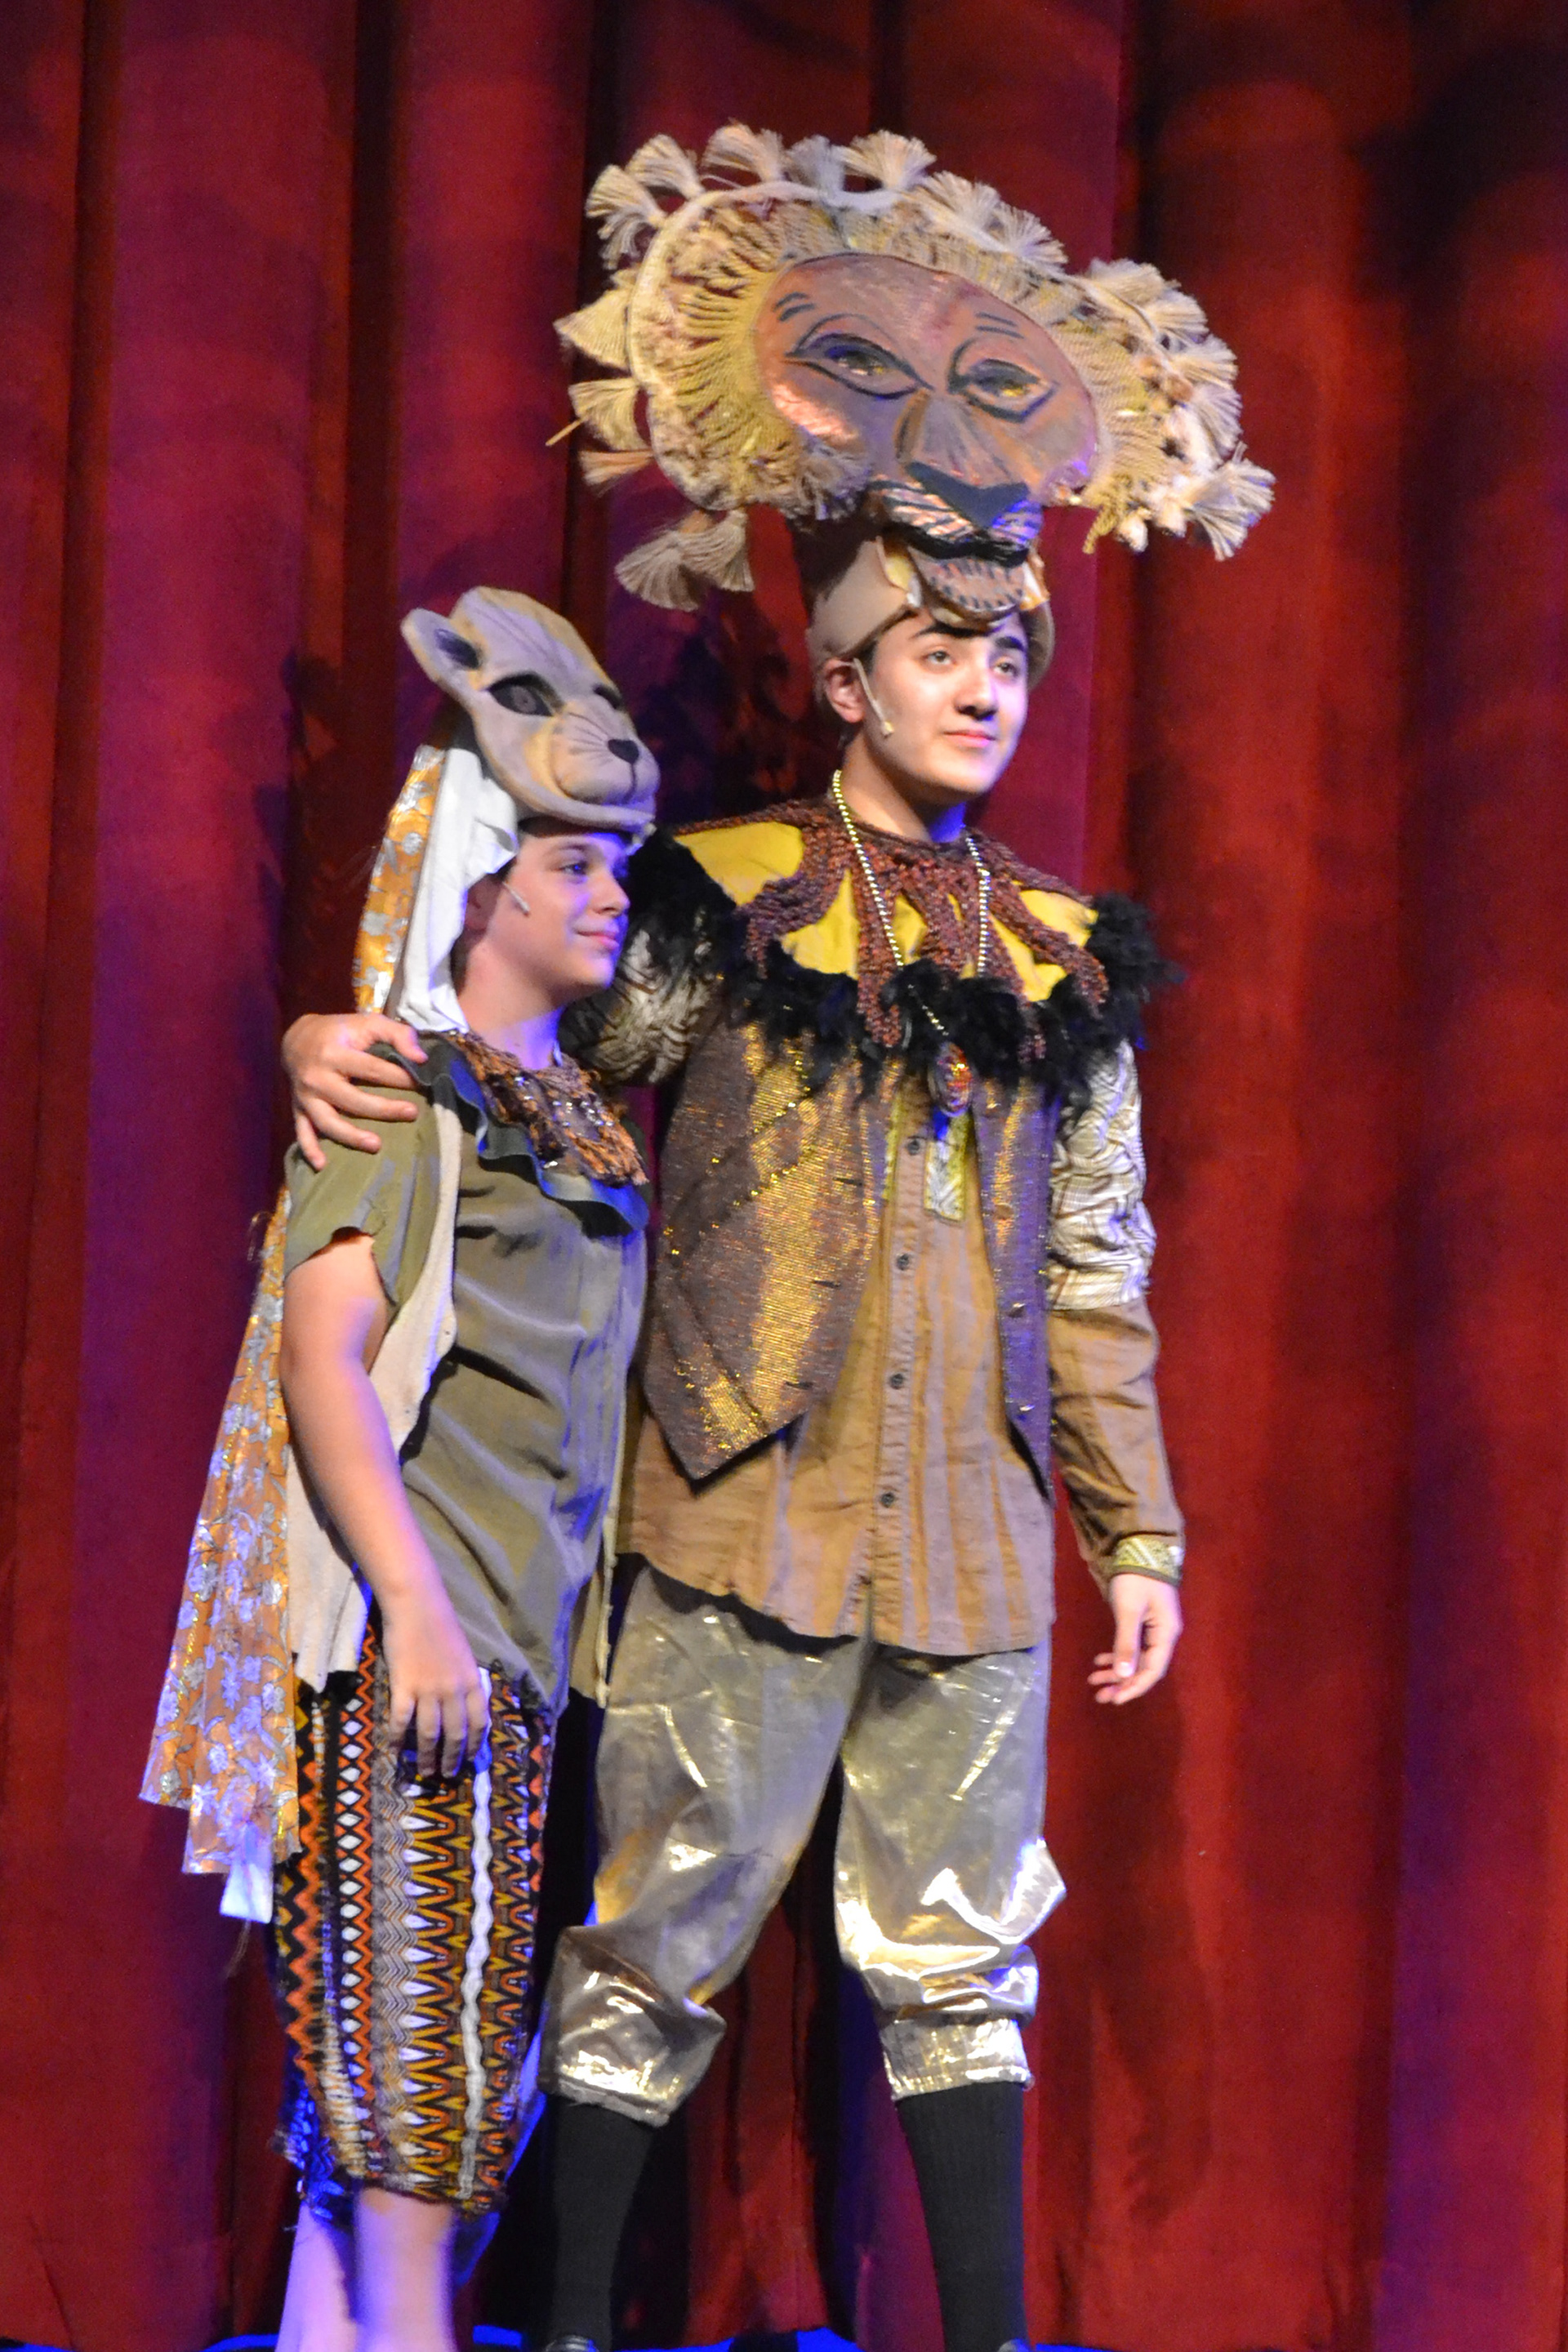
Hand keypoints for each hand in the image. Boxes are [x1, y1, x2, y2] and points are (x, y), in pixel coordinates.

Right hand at [284, 1011, 425, 1166]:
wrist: (297, 1038)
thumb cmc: (341, 1031)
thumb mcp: (369, 1022)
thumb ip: (398, 1033)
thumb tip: (421, 1059)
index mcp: (334, 1052)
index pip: (371, 1068)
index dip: (398, 1077)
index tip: (420, 1083)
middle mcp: (316, 1076)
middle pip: (352, 1099)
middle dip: (384, 1109)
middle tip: (412, 1113)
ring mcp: (305, 1095)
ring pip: (327, 1121)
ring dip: (351, 1136)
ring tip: (377, 1145)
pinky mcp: (298, 1108)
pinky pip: (302, 1131)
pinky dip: (310, 1149)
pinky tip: (322, 1165)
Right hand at [381, 1587, 488, 1776]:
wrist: (417, 1606)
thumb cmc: (441, 1627)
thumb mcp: (464, 1656)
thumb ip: (465, 1682)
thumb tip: (466, 1707)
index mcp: (472, 1681)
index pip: (479, 1722)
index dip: (475, 1745)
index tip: (470, 1760)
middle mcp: (454, 1690)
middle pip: (455, 1734)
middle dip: (452, 1758)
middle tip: (446, 1775)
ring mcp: (428, 1690)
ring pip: (429, 1734)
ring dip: (427, 1756)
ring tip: (424, 1772)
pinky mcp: (403, 1687)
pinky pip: (401, 1721)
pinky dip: (397, 1739)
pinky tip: (395, 1751)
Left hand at [1090, 1572, 1182, 1704]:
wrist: (1141, 1549)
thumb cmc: (1136, 1578)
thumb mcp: (1128, 1610)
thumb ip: (1126, 1643)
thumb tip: (1123, 1676)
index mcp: (1166, 1634)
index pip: (1153, 1670)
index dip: (1134, 1687)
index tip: (1115, 1698)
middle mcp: (1164, 1635)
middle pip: (1145, 1668)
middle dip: (1122, 1683)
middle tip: (1100, 1696)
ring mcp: (1156, 1629)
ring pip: (1137, 1659)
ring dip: (1118, 1671)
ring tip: (1095, 1680)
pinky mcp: (1146, 1622)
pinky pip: (1134, 1646)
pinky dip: (1118, 1655)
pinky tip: (1101, 1659)